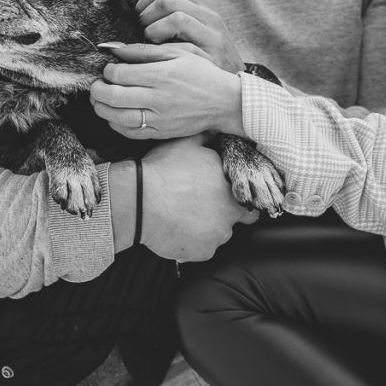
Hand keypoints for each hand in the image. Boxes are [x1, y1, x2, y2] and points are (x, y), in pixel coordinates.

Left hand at [90, 43, 244, 139]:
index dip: (108, 70)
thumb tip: (117, 49)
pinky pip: (130, 133)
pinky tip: (114, 115)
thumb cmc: (202, 73)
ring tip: (101, 100)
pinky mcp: (161, 133)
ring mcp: (159, 119)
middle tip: (96, 85)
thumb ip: (146, 51)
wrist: (225, 101)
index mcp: (162, 75)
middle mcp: (158, 99)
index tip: (109, 68)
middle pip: (114, 97)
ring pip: (118, 117)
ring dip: (102, 108)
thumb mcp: (179, 53)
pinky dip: (115, 124)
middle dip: (98, 90)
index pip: (121, 74)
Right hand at [110, 136, 257, 261]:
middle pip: (232, 219)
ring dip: (206, 227)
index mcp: (231, 192)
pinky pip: (201, 248)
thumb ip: (209, 138)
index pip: (247, 201)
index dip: (235, 197)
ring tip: (184, 215)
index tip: (223, 195)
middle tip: (200, 204)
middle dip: (221, 213)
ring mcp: (215, 238)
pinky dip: (193, 242)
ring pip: (216, 234)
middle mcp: (229, 218)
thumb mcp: (188, 143)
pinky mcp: (200, 253)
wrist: (138, 201)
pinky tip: (178, 228)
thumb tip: (216, 132)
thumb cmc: (164, 171)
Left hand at [137, 0, 244, 72]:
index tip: (138, 20)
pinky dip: (160, 32)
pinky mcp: (213, 41)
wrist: (229, 88)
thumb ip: (167, 15)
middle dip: (145, 12)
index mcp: (201, 3)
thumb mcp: (188, 33)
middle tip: (141, 32)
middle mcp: (208, 9)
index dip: (143, 1)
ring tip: (150, 40)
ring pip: (170, 5)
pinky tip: (159, 48)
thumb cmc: (200, 61)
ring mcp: (212, 24)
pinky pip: (179, 22)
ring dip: (151, 23)